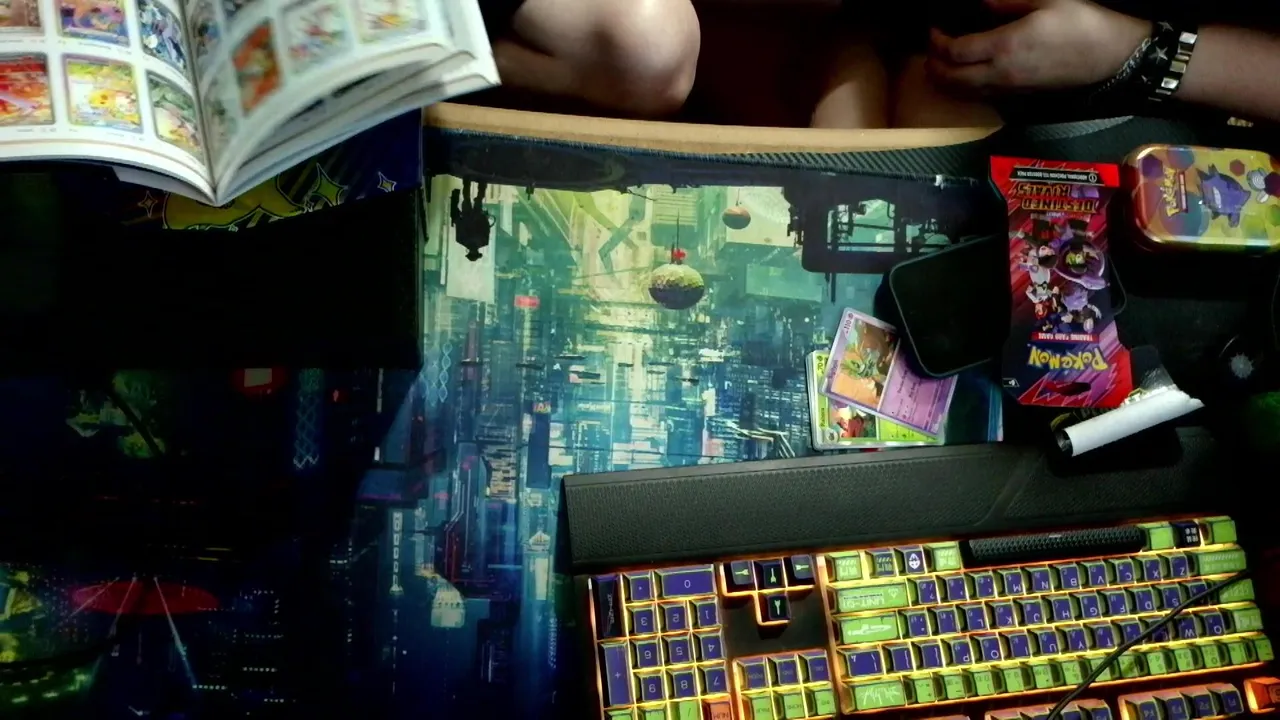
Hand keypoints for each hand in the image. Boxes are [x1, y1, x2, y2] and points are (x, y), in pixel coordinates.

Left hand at [927, 0, 1149, 94]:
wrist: (1111, 57)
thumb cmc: (1081, 23)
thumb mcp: (1046, 0)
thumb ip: (1006, 3)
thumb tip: (980, 3)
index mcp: (1003, 48)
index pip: (954, 53)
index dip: (937, 43)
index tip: (933, 30)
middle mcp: (1000, 74)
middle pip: (951, 80)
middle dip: (933, 66)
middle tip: (931, 48)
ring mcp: (1008, 89)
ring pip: (963, 93)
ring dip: (944, 81)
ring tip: (939, 65)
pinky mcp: (1018, 96)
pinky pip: (979, 97)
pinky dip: (962, 89)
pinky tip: (964, 77)